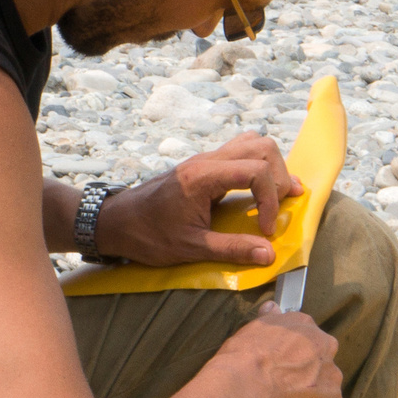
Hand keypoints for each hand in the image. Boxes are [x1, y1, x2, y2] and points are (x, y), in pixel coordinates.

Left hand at [93, 133, 303, 266]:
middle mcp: (206, 160)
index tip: (265, 228)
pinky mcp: (204, 167)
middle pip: (261, 146)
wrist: (116, 222)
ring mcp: (205, 160)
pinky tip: (260, 190)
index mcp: (202, 177)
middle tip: (280, 206)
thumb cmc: (147, 234)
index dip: (270, 199)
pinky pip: (240, 153)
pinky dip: (258, 168)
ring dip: (271, 167)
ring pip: (252, 143)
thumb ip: (231, 249)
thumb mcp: (190, 247)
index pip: (256, 170)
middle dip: (279, 176)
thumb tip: (268, 255)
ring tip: (278, 195)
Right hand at [214, 305, 341, 397]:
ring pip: (324, 389)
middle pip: (321, 363)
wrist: (247, 389)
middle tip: (281, 389)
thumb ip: (270, 319)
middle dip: (306, 375)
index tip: (281, 366)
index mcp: (306, 327)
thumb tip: (272, 307)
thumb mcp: (254, 328)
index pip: (307, 340)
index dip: (293, 355)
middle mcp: (325, 348)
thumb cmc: (245, 358)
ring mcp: (332, 378)